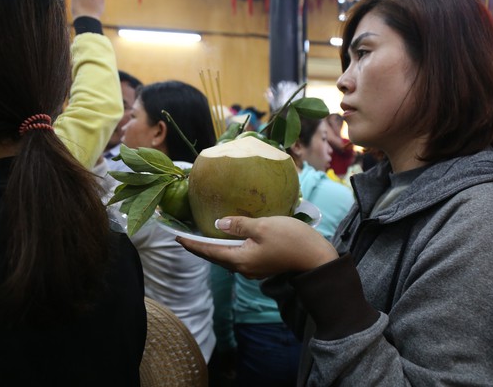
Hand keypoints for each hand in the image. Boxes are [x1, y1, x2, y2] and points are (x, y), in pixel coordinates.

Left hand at [176, 216, 338, 278]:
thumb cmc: (291, 240)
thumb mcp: (263, 226)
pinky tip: (230, 237)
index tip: (175, 236)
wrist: (317, 258)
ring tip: (203, 235)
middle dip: (200, 246)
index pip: (208, 251)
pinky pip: (239, 255)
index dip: (191, 244)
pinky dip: (229, 246)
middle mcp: (243, 268)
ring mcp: (253, 268)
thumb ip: (239, 225)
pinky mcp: (263, 264)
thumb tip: (218, 224)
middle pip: (215, 256)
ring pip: (227, 256)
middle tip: (185, 235)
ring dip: (214, 246)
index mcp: (239, 259)